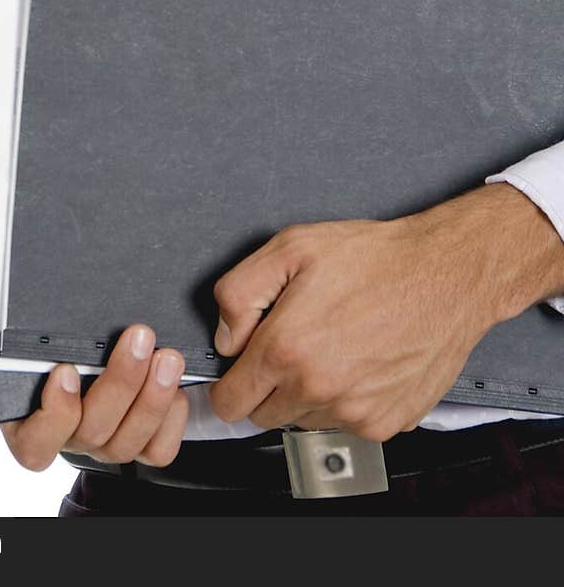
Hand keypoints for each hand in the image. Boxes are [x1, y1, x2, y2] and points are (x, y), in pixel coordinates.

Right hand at [0, 323, 187, 470]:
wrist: (96, 349)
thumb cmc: (62, 341)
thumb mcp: (48, 335)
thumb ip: (47, 334)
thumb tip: (42, 300)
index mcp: (33, 420)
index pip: (34, 443)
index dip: (54, 413)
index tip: (66, 371)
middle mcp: (69, 438)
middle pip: (91, 432)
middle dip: (121, 382)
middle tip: (139, 338)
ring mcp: (104, 445)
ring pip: (126, 443)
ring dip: (151, 397)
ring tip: (167, 358)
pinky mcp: (138, 446)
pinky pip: (157, 451)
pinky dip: (170, 419)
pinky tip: (176, 388)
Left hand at [207, 185, 542, 441]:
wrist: (446, 275)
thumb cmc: (376, 258)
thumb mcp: (291, 247)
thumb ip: (239, 292)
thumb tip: (226, 337)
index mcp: (287, 348)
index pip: (230, 402)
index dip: (230, 384)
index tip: (240, 371)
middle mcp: (318, 388)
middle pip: (265, 416)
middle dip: (268, 387)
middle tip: (293, 345)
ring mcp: (354, 411)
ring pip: (305, 421)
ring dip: (308, 394)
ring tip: (334, 346)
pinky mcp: (386, 422)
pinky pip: (346, 424)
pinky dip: (346, 401)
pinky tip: (360, 361)